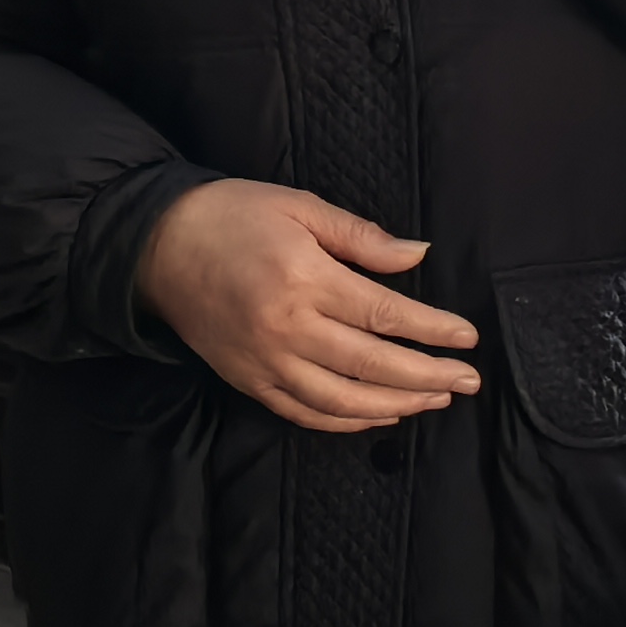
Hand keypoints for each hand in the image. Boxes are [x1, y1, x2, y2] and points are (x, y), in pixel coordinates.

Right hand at [135, 179, 481, 433]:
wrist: (156, 247)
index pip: (385, 314)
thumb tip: (419, 255)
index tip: (468, 339)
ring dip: (396, 405)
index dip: (433, 331)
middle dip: (429, 376)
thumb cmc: (233, 216)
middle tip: (469, 381)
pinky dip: (347, 420)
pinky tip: (380, 414)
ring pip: (343, 399)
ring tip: (434, 400)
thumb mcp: (300, 206)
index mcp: (304, 278)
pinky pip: (305, 412)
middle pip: (373, 364)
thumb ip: (361, 237)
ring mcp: (265, 362)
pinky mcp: (247, 381)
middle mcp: (287, 328)